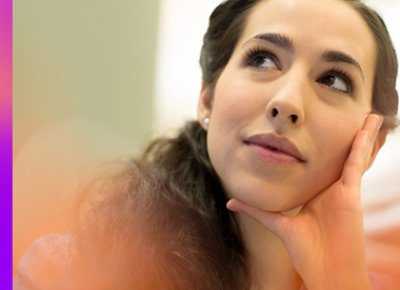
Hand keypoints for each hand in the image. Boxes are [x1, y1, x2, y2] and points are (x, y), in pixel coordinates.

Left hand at [227, 114, 383, 289]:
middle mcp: (333, 189)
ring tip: (371, 114)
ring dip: (363, 135)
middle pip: (343, 156)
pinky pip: (356, 165)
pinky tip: (367, 129)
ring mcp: (344, 190)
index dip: (326, 147)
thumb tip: (230, 202)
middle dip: (351, 136)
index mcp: (318, 193)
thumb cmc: (306, 252)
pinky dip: (363, 146)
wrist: (326, 271)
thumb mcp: (277, 224)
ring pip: (355, 156)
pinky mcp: (351, 195)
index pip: (324, 164)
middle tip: (359, 114)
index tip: (324, 131)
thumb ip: (255, 211)